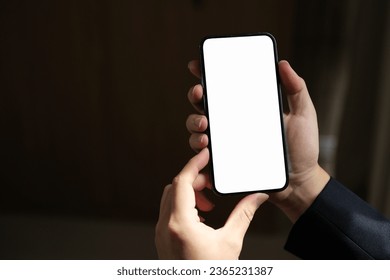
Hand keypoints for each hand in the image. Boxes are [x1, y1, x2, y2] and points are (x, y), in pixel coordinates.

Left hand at [155, 148, 268, 258]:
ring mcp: (161, 233)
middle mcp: (166, 226)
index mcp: (180, 224)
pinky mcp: (162, 239)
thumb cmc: (211, 273)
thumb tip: (257, 196)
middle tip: (213, 187)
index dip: (194, 164)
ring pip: (169, 198)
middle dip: (195, 180)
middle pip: (175, 187)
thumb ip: (243, 214)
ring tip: (209, 204)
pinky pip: (168, 212)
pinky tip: (200, 217)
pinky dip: (183, 205)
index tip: (204, 154)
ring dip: (189, 193)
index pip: (183, 181)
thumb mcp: (231, 242)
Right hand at [186, 60, 329, 222]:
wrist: (299, 182)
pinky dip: (198, 147)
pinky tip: (206, 145)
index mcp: (248, 108)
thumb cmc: (302, 149)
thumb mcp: (303, 115)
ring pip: (197, 127)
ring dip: (194, 121)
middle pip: (204, 104)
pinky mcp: (224, 162)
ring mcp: (226, 142)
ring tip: (204, 124)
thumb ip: (297, 89)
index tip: (197, 65)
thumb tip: (283, 64)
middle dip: (195, 95)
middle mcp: (232, 123)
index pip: (224, 87)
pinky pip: (203, 153)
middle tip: (200, 93)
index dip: (207, 74)